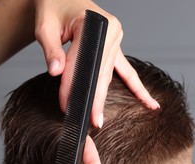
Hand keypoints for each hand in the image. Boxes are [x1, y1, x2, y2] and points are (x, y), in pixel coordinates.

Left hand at [34, 0, 159, 127]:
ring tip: (99, 118)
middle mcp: (111, 31)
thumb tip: (56, 72)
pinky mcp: (116, 46)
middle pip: (100, 72)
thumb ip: (51, 50)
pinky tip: (150, 104)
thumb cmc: (53, 8)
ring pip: (109, 75)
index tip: (66, 105)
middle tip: (92, 121)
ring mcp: (116, 39)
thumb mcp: (45, 27)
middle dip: (93, 98)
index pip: (82, 62)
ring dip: (103, 97)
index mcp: (94, 23)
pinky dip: (136, 88)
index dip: (72, 85)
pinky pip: (127, 70)